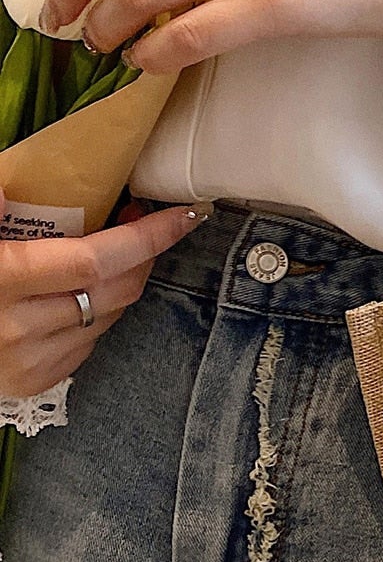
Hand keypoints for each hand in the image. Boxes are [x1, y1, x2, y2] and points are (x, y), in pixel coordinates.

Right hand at [0, 194, 206, 397]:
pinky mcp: (34, 382)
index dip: (148, 237)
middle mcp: (19, 326)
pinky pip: (89, 341)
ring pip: (109, 316)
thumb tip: (9, 180)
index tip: (185, 215)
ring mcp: (29, 361)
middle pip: (116, 289)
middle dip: (142, 253)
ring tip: (110, 253)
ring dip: (122, 282)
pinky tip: (80, 291)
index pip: (96, 260)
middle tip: (137, 219)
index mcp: (1, 279)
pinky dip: (96, 312)